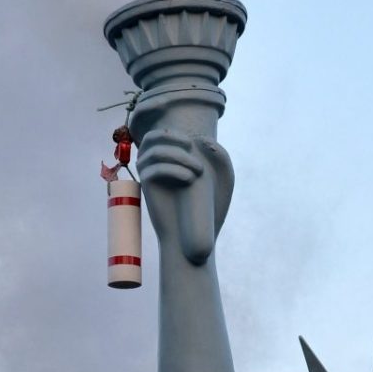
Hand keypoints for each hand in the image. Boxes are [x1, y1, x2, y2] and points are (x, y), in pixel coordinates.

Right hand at [135, 128, 234, 265]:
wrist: (195, 238)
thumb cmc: (210, 210)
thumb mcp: (224, 180)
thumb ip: (221, 156)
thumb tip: (200, 139)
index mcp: (173, 159)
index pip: (162, 134)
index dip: (174, 133)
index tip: (193, 143)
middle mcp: (157, 166)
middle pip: (150, 138)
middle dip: (169, 136)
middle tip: (189, 146)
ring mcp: (151, 178)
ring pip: (150, 152)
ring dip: (176, 154)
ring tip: (197, 171)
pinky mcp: (148, 190)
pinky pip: (150, 170)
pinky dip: (172, 169)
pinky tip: (189, 179)